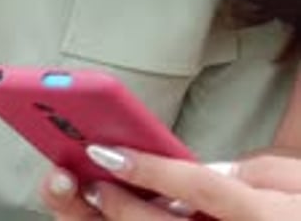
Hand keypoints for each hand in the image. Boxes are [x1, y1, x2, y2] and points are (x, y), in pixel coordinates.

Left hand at [41, 147, 300, 220]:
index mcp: (258, 213)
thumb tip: (189, 173)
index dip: (151, 170)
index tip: (107, 151)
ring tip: (86, 198)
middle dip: (119, 206)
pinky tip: (106, 215)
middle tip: (86, 180)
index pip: (200, 188)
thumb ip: (240, 172)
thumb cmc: (299, 205)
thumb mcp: (285, 178)